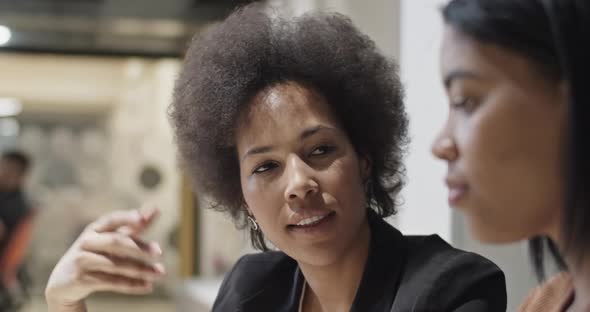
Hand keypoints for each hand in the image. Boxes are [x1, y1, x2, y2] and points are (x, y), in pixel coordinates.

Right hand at [45, 207, 165, 310]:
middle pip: (116, 242)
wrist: (64, 282)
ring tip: (160, 273)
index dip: (126, 218)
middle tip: (161, 253)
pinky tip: (147, 286)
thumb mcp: (111, 239)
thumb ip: (133, 227)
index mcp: (94, 229)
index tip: (142, 218)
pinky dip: (131, 285)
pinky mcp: (81, 279)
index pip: (111, 220)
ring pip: (116, 265)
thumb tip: (155, 209)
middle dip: (140, 247)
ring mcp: (82, 260)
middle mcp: (86, 242)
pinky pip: (111, 282)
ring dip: (141, 270)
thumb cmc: (95, 255)